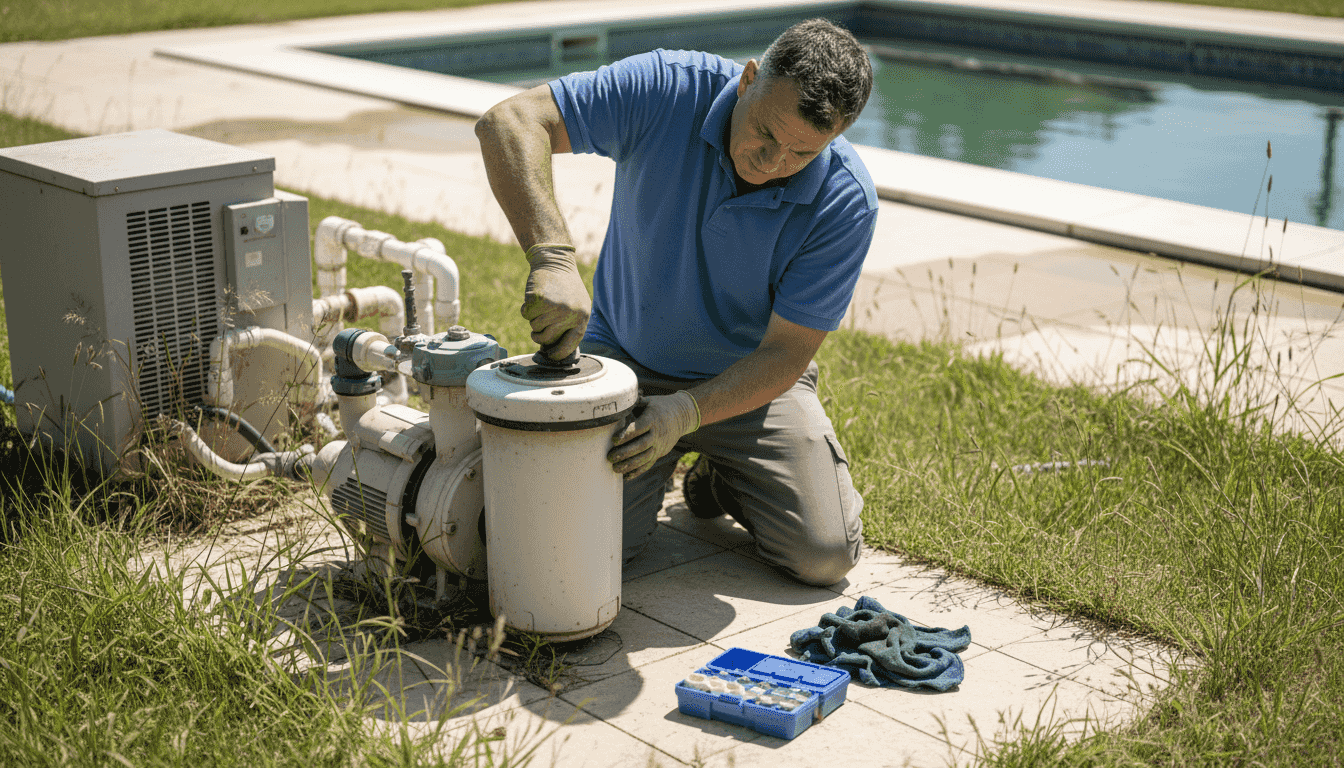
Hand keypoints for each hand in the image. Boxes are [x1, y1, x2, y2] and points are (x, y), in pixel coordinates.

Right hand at [521, 245, 589, 359]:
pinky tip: (534, 298)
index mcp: (582, 317)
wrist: (556, 262)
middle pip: (547, 338)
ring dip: (533, 318)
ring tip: (541, 305)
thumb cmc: (565, 286)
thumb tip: (556, 349)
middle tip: (539, 323)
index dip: (558, 353)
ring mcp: (554, 307)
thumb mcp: (577, 305)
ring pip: (535, 327)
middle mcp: (570, 314)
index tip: (550, 356)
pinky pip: (526, 315)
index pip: (570, 344)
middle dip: (539, 334)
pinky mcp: (539, 300)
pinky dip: (526, 308)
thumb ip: (570, 325)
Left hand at [608, 391, 700, 478]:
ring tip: (615, 468)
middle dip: (625, 453)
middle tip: (610, 457)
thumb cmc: (660, 406)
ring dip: (629, 465)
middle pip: (641, 446)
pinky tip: (626, 476)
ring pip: (645, 458)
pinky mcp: (660, 453)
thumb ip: (634, 404)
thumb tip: (617, 404)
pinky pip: (649, 464)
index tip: (613, 440)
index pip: (639, 429)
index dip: (626, 435)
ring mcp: (660, 445)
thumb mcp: (649, 401)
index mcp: (653, 419)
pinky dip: (638, 472)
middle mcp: (657, 434)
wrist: (682, 415)